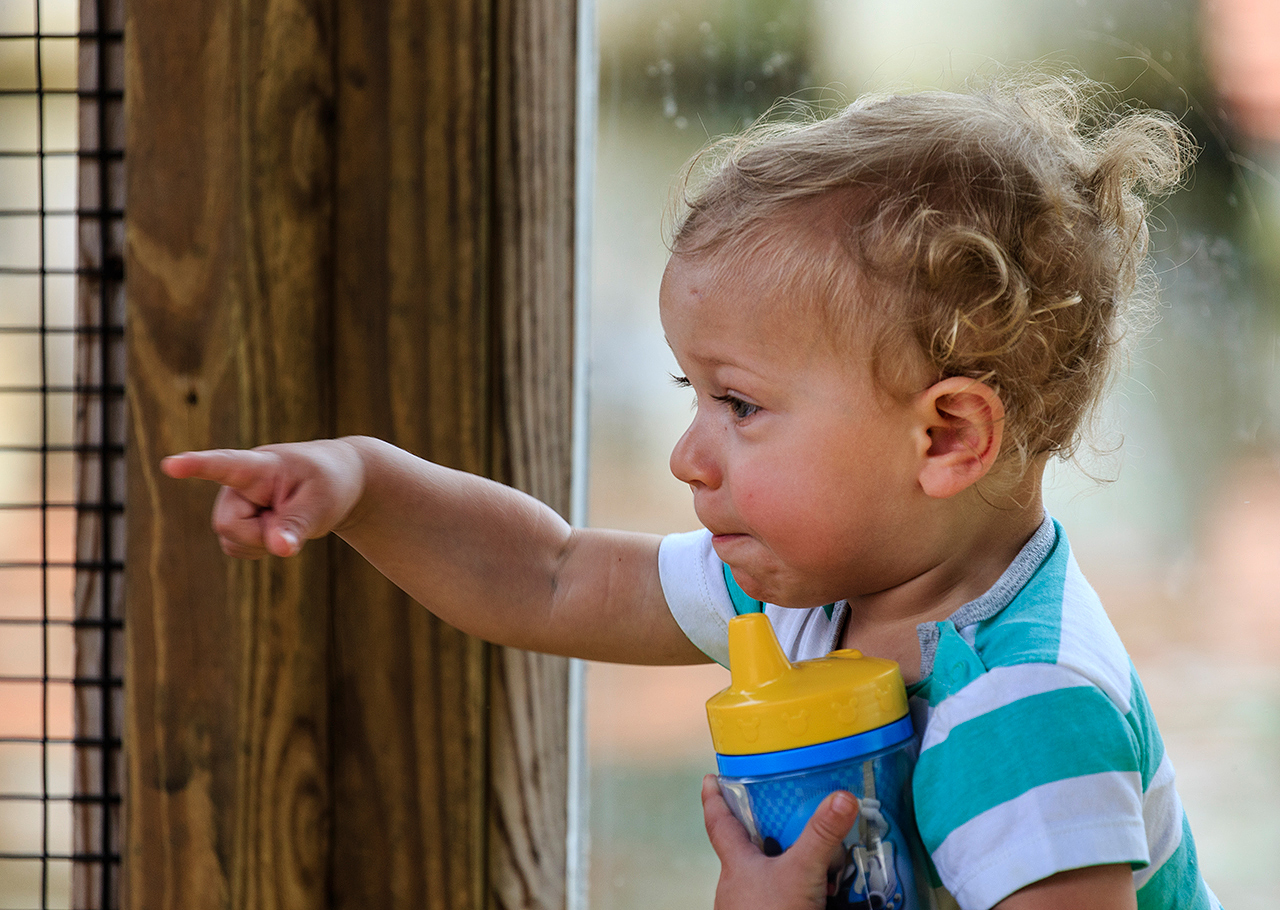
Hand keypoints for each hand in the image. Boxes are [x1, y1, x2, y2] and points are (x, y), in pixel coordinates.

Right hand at [161, 440, 365, 558]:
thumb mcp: (321, 505)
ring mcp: (233, 502)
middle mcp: (236, 483)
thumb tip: (279, 550)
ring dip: (262, 542)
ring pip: (231, 541)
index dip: (196, 466)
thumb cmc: (328, 484)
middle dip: (260, 535)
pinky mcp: (235, 520)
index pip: (224, 464)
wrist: (334, 482)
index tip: (170, 464)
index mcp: (259, 466)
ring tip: (283, 517)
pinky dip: (259, 548)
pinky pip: (236, 548)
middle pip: (229, 525)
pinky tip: (275, 529)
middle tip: (290, 517)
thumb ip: (296, 527)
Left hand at [702, 775, 858, 909]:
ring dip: (789, 862)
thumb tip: (843, 796)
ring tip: (818, 854)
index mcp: (736, 863)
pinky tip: (821, 891)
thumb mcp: (801, 872)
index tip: (711, 778)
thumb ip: (821, 835)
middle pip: (746, 847)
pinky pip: (782, 896)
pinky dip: (801, 888)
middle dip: (765, 830)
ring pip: (768, 874)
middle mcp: (738, 884)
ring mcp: (751, 906)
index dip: (714, 798)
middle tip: (784, 810)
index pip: (718, 821)